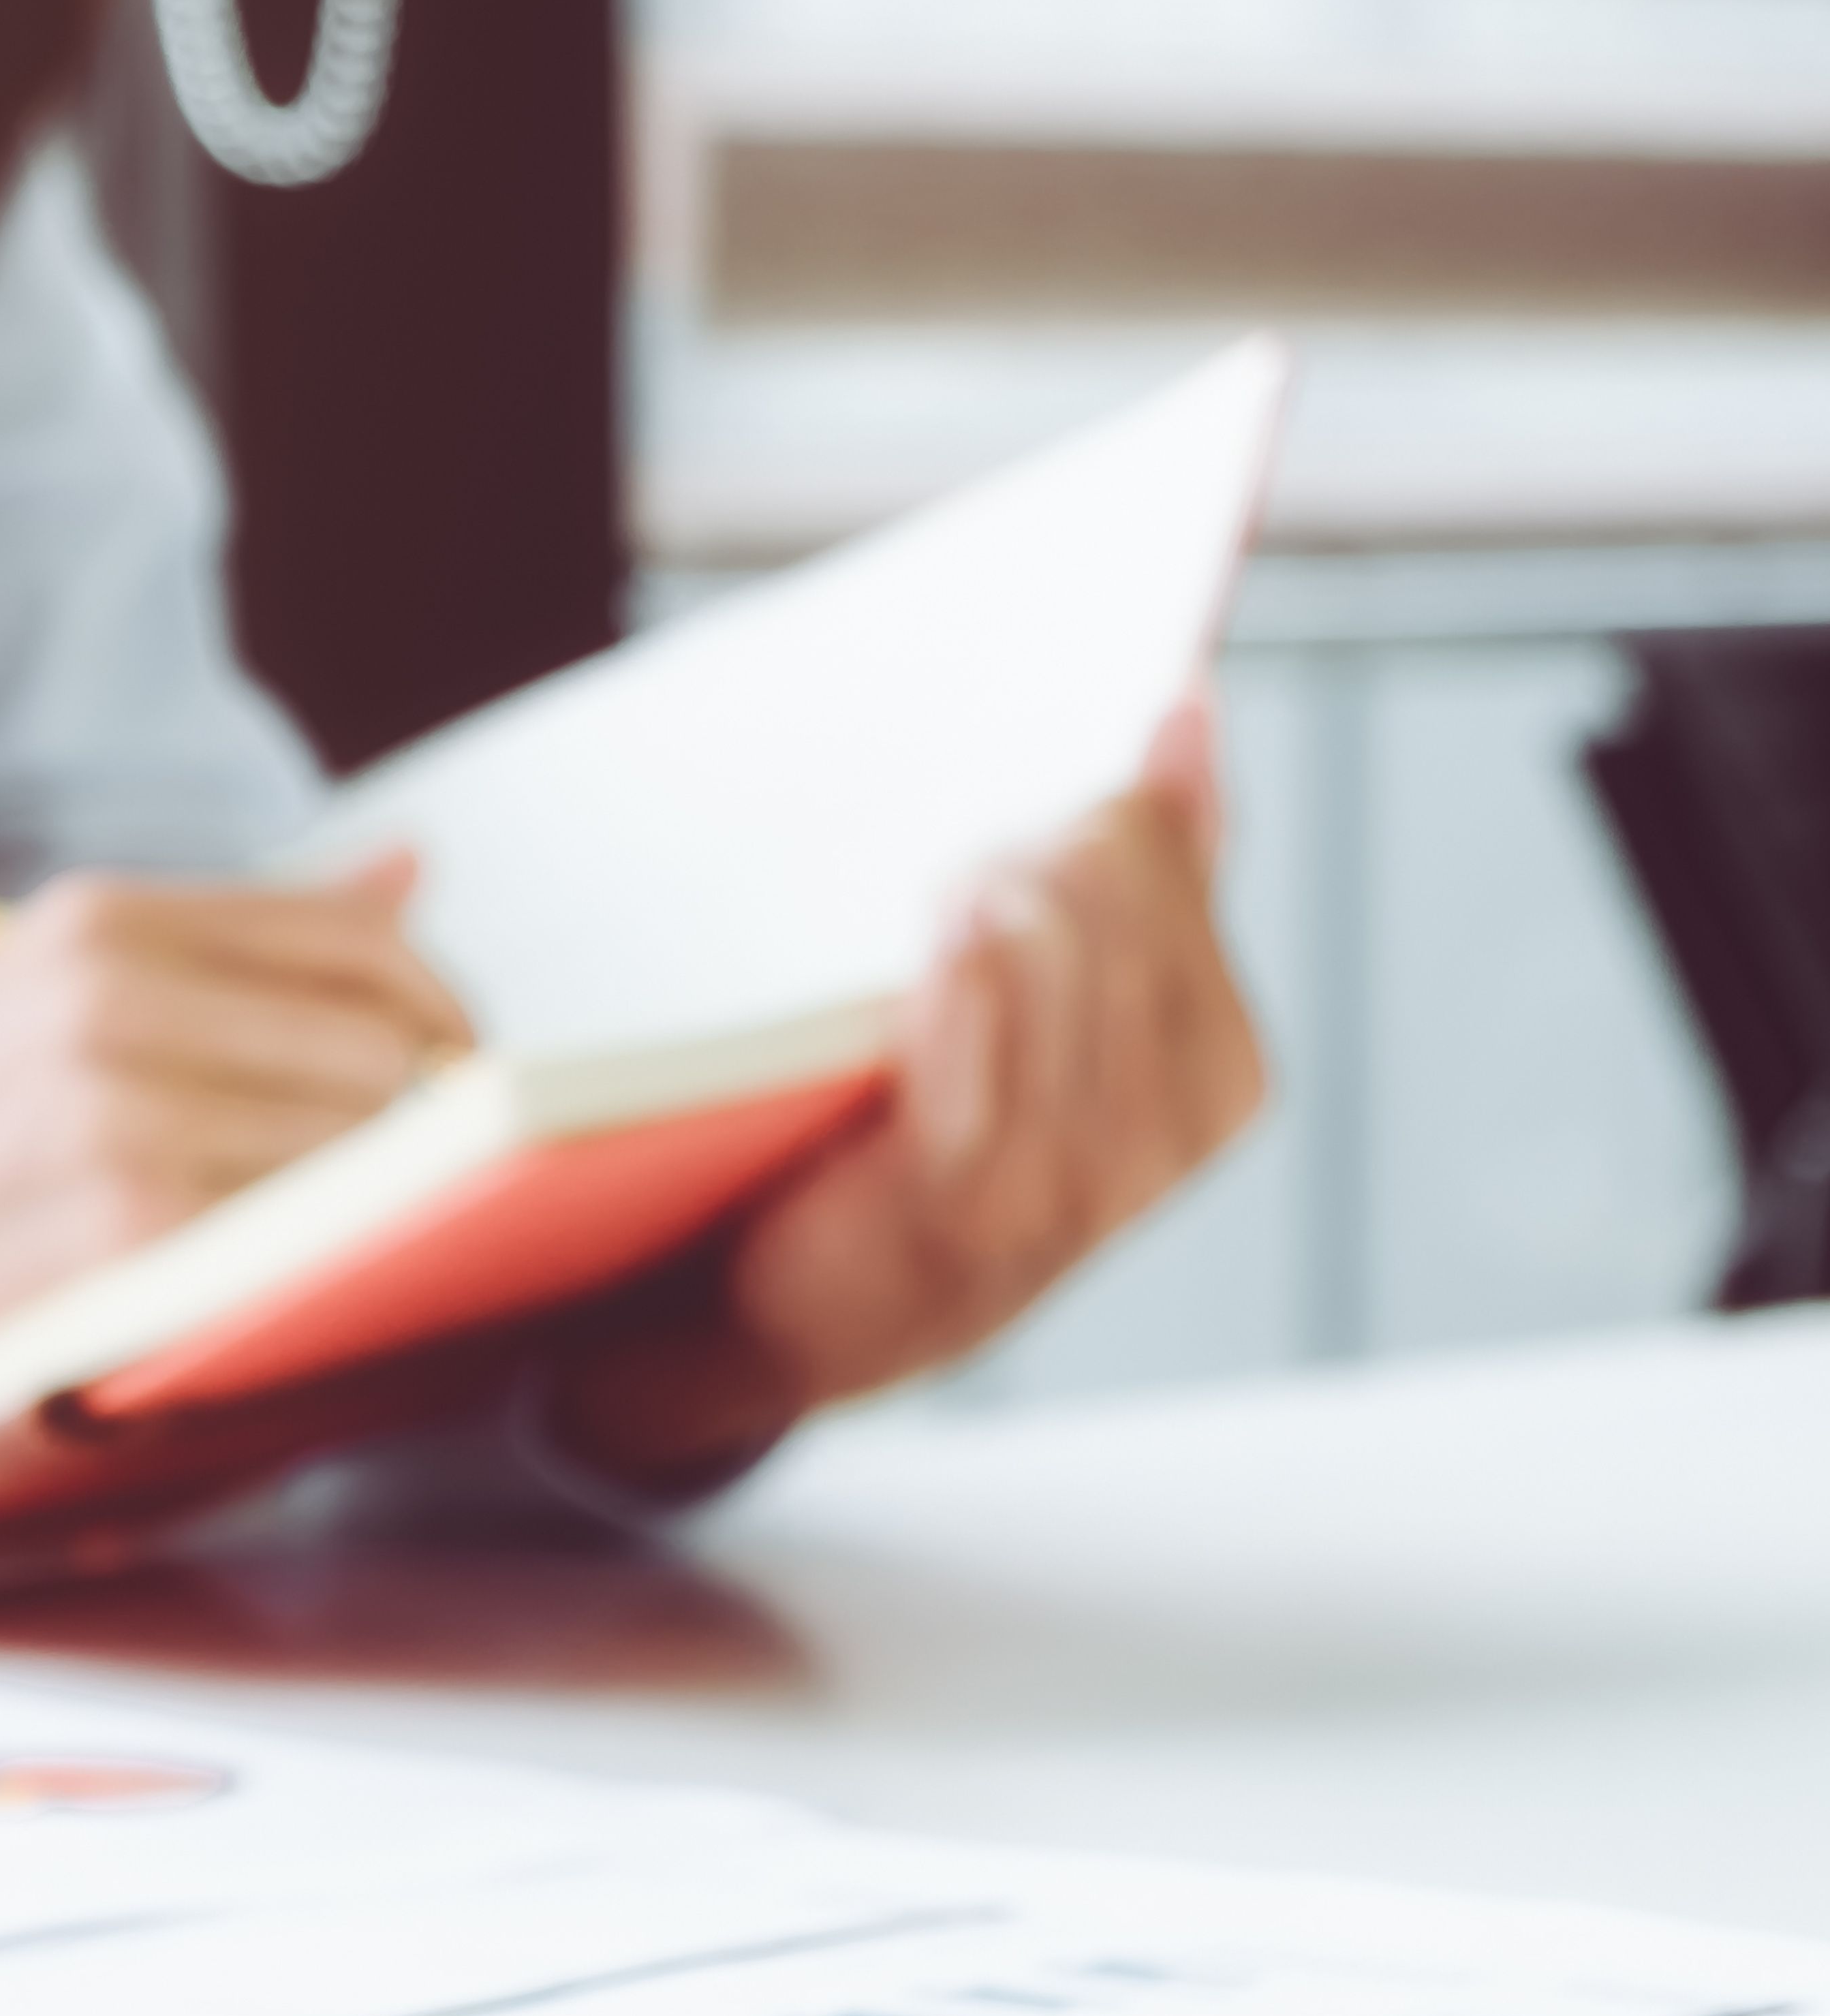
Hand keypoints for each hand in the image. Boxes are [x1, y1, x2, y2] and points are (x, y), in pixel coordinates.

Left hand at [553, 700, 1268, 1480]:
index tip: (1004, 799)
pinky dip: (964, 976)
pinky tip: (942, 933)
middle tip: (944, 848)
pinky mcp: (969, 1208)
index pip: (1171, 863)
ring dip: (981, 895)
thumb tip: (1184, 703)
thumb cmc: (923, 1135)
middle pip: (1112, 893)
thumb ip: (1141, 876)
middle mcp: (1173, 1125)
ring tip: (924, 897)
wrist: (797, 1313)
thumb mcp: (1054, 1007)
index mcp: (1218, 1067)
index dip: (1078, 806)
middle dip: (1025, 842)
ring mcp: (1080, 1179)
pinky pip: (985, 1044)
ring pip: (1056, 949)